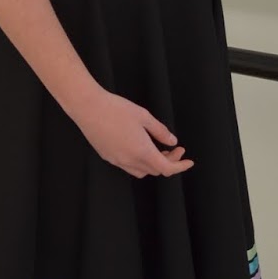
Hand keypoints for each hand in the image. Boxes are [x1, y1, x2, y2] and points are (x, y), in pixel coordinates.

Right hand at [74, 89, 193, 178]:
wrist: (88, 107)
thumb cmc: (116, 109)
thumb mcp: (144, 116)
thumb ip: (160, 131)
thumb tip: (172, 141)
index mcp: (142, 151)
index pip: (166, 168)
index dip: (180, 166)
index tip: (188, 161)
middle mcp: (129, 160)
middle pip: (155, 170)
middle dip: (168, 161)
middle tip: (174, 148)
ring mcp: (117, 161)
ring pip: (141, 171)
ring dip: (153, 163)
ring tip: (157, 148)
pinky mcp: (108, 156)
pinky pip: (128, 166)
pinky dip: (139, 161)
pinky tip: (140, 147)